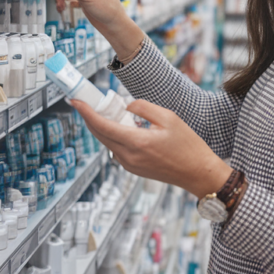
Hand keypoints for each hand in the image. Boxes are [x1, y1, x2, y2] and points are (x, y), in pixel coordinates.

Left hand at [71, 98, 231, 197]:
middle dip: (89, 117)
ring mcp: (129, 165)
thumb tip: (126, 106)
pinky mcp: (133, 168)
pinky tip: (120, 125)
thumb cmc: (188, 146)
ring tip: (105, 110)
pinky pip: (116, 149)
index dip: (85, 112)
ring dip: (101, 126)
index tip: (75, 101)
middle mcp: (128, 157)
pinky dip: (112, 136)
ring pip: (106, 142)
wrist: (198, 173)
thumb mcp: (168, 118)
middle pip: (99, 135)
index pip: (102, 126)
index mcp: (136, 143)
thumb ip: (143, 108)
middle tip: (86, 101)